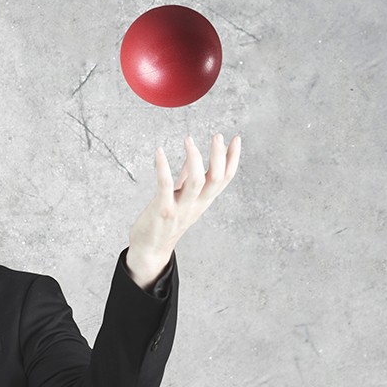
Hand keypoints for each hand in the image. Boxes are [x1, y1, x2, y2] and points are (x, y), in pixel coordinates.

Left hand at [126, 134, 240, 286]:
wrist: (150, 250)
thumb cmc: (164, 223)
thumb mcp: (181, 199)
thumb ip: (187, 180)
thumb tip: (193, 160)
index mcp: (203, 201)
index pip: (225, 178)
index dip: (233, 159)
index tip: (236, 139)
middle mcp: (196, 205)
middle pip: (216, 179)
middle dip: (220, 156)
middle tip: (217, 136)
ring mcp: (180, 208)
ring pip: (197, 181)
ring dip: (195, 158)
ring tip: (189, 140)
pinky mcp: (163, 210)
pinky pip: (165, 185)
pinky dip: (163, 166)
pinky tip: (159, 151)